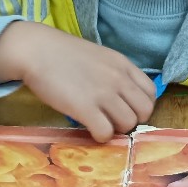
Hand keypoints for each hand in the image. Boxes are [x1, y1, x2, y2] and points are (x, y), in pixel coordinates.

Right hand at [0, 22, 155, 142]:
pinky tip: (90, 129)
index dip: (140, 106)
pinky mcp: (85, 108)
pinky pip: (106, 133)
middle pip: (144, 112)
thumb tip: (121, 96)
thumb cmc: (63, 53)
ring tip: (100, 125)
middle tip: (113, 120)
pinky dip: (101, 136)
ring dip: (116, 129)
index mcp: (123, 65)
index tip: (126, 109)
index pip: (150, 93)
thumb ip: (114, 73)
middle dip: (132, 121)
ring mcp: (103, 94)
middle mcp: (118, 79)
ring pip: (128, 125)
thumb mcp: (99, 57)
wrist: (37, 50)